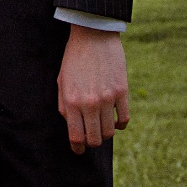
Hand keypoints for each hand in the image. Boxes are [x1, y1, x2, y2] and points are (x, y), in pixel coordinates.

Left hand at [56, 26, 129, 153]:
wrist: (93, 35)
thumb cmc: (74, 59)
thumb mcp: (62, 82)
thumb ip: (64, 106)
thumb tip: (73, 127)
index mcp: (71, 101)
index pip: (76, 137)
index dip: (77, 148)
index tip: (79, 151)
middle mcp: (89, 103)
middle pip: (95, 139)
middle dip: (92, 143)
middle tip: (91, 139)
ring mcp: (107, 98)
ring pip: (110, 132)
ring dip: (106, 133)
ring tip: (102, 127)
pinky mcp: (122, 91)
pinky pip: (125, 119)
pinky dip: (120, 124)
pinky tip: (115, 120)